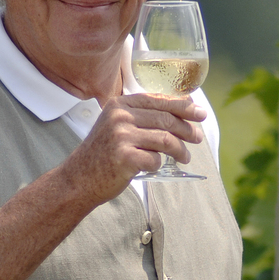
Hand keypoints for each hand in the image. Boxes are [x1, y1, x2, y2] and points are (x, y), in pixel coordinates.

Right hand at [60, 93, 206, 204]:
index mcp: (120, 104)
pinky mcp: (124, 158)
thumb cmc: (104, 153)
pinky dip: (158, 164)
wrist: (79, 179)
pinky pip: (155, 159)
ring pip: (165, 139)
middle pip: (166, 119)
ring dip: (180, 150)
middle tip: (198, 138)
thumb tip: (183, 106)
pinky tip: (154, 166)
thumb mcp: (118, 125)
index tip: (199, 112)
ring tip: (185, 157)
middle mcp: (119, 116)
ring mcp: (121, 136)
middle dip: (187, 129)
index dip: (183, 106)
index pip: (159, 100)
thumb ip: (144, 115)